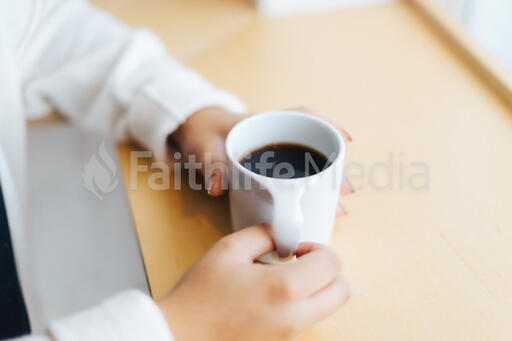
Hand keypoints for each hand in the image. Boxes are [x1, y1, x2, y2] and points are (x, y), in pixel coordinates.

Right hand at [157, 225, 349, 340]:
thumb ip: (263, 234)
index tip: (296, 249)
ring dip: (315, 288)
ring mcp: (290, 336)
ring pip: (327, 308)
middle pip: (341, 291)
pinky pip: (307, 321)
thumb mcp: (229, 250)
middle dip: (327, 270)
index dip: (317, 248)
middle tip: (300, 262)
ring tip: (280, 280)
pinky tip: (271, 299)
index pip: (332, 264)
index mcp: (284, 289)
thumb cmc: (199, 296)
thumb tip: (282, 234)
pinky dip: (301, 306)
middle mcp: (295, 318)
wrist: (180, 335)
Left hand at [170, 107, 353, 214]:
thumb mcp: (203, 146)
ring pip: (308, 165)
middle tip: (347, 191)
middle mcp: (276, 136)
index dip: (328, 125)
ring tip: (339, 208)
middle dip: (333, 169)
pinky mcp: (270, 169)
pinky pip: (295, 177)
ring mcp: (275, 153)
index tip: (346, 140)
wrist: (194, 133)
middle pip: (313, 147)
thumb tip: (219, 188)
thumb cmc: (202, 133)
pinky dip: (309, 192)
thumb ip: (210, 165)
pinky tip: (317, 209)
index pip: (303, 117)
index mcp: (265, 123)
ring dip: (325, 185)